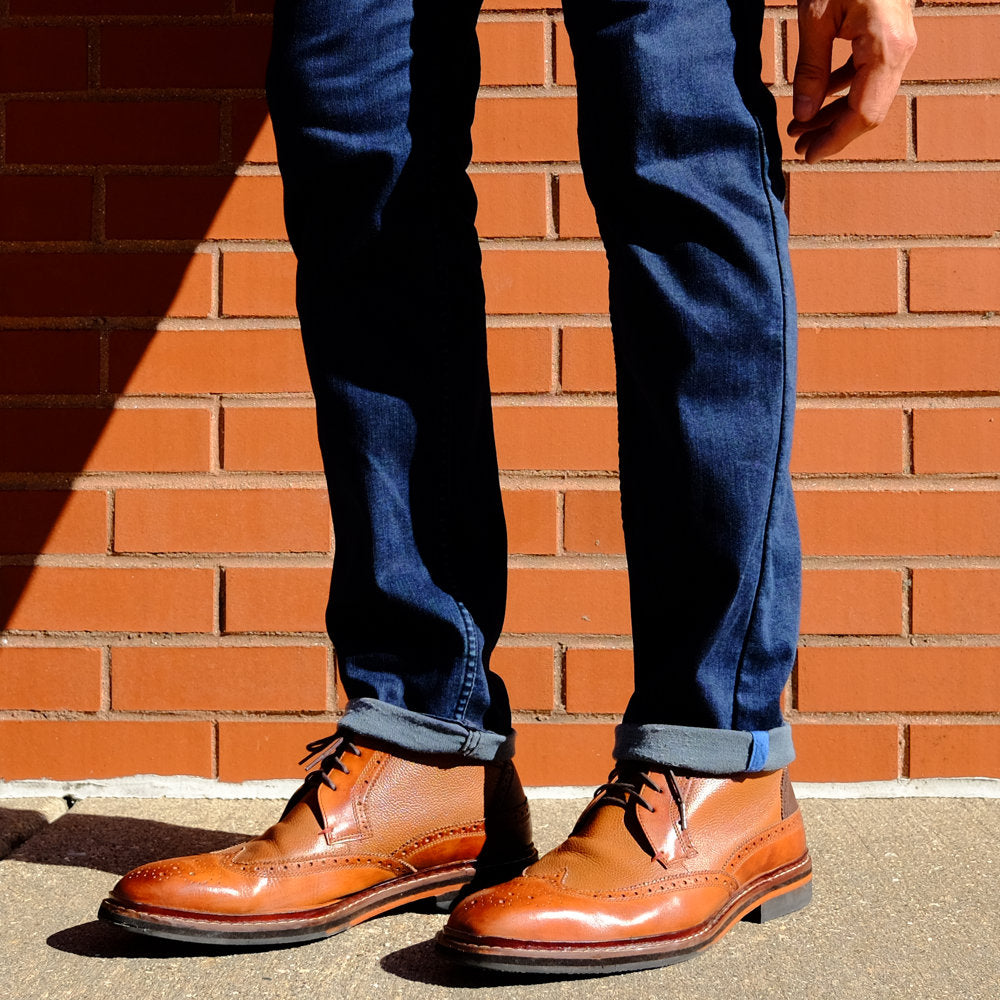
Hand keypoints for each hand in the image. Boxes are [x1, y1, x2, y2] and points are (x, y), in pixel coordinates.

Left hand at [788, 0, 916, 162]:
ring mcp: (896, 44)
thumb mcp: (815, 18)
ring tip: (799, 129)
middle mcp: (899, 51)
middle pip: (869, 111)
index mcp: (886, 49)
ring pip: (867, 95)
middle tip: (797, 148)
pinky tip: (815, 102)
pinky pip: (866, 75)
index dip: (834, 140)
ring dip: (834, 115)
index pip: (864, 114)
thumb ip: (811, 70)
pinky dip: (841, 91)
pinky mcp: (886, 36)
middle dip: (832, 133)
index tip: (806, 157)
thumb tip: (804, 115)